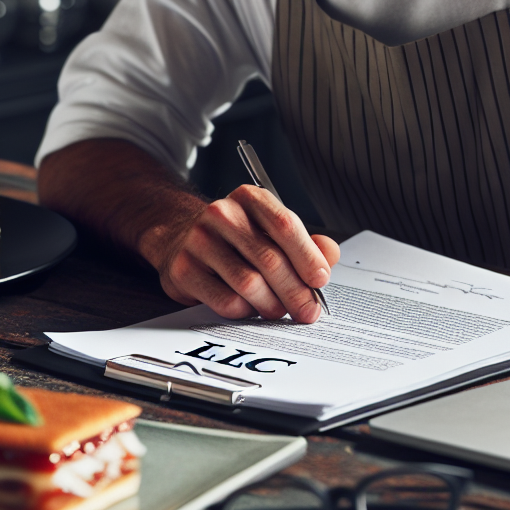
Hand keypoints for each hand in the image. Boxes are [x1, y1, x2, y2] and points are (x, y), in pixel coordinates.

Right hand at [147, 184, 339, 322]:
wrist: (180, 237)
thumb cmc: (237, 237)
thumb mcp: (272, 229)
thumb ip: (307, 242)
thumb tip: (329, 257)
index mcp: (250, 198)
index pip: (284, 225)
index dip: (307, 256)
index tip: (321, 280)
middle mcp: (222, 214)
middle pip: (269, 259)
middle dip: (295, 291)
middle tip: (308, 311)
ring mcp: (199, 241)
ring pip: (249, 284)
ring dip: (272, 305)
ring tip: (279, 310)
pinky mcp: (184, 270)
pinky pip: (226, 301)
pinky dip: (246, 311)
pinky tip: (250, 307)